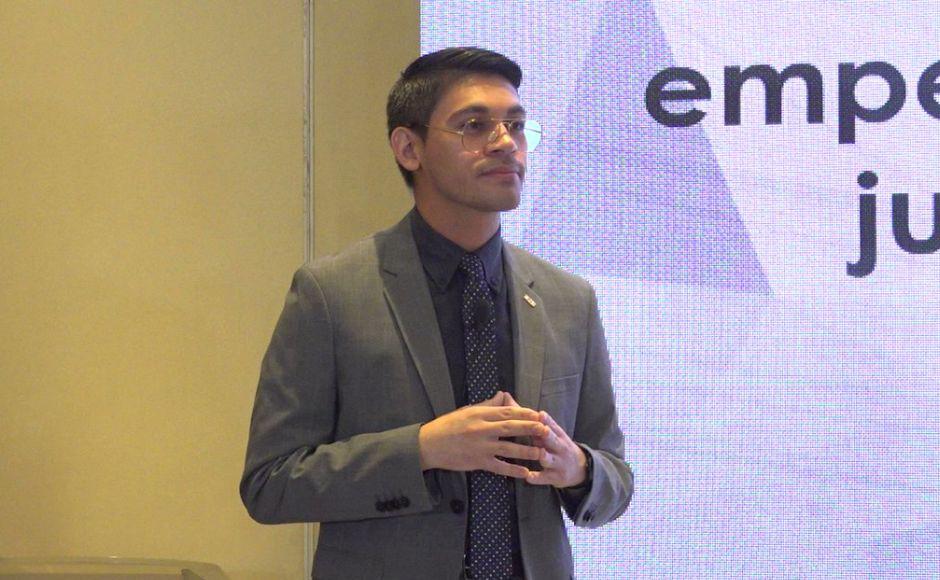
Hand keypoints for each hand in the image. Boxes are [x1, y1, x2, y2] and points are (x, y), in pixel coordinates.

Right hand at [418, 392, 547, 478]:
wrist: (429, 444)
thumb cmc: (448, 426)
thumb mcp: (467, 411)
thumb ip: (487, 405)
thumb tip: (503, 396)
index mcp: (480, 414)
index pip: (507, 412)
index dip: (525, 414)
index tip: (539, 415)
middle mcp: (482, 429)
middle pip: (511, 428)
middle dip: (530, 429)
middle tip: (546, 430)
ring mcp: (480, 447)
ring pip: (508, 449)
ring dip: (526, 451)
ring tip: (542, 452)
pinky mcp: (477, 462)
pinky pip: (499, 467)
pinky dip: (513, 470)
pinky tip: (525, 472)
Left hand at [524, 410, 587, 487]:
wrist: (580, 468)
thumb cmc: (558, 446)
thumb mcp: (553, 432)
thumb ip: (535, 420)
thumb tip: (510, 399)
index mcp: (558, 435)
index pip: (553, 425)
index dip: (547, 421)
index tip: (540, 414)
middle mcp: (559, 448)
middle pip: (554, 440)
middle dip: (549, 436)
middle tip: (543, 430)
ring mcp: (557, 463)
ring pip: (550, 459)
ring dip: (545, 457)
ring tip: (540, 454)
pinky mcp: (554, 477)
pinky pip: (545, 478)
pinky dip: (537, 478)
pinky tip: (528, 477)